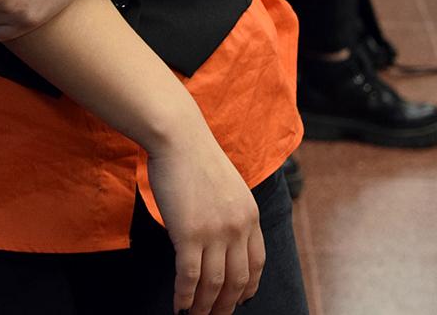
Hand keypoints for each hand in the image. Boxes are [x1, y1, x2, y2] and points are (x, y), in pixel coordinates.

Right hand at [147, 123, 264, 314]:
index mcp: (250, 214)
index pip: (257, 263)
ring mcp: (215, 231)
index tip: (240, 300)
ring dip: (204, 308)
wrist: (179, 137)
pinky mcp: (190, 234)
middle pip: (237, 280)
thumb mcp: (229, 186)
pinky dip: (185, 297)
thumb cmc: (197, 158)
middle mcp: (238, 226)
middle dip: (226, 306)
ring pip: (213, 285)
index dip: (248, 287)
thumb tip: (223, 243)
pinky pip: (189, 278)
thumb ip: (231, 213)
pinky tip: (179, 306)